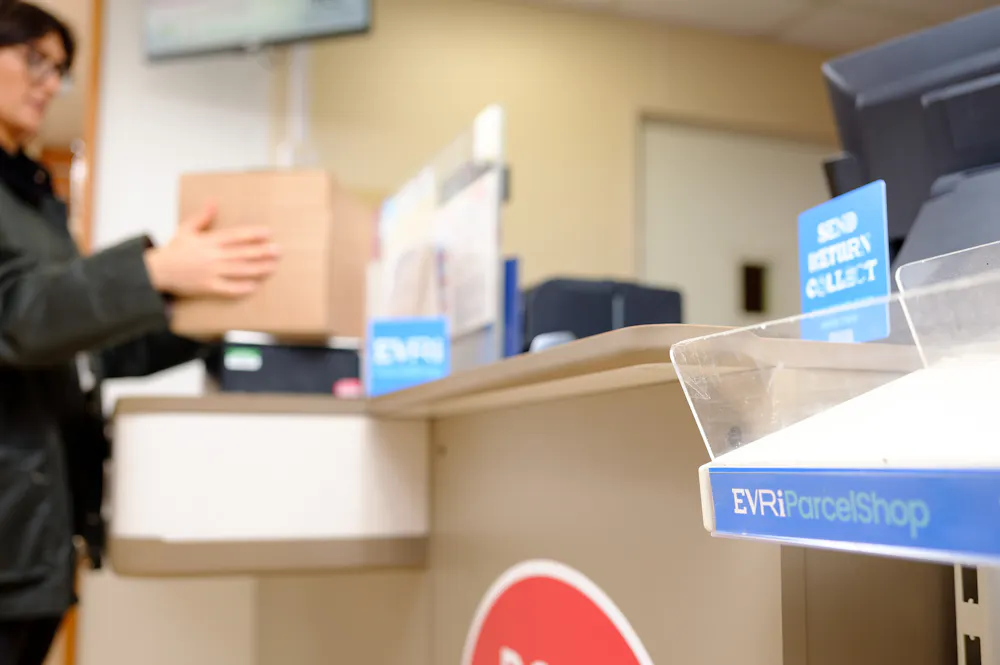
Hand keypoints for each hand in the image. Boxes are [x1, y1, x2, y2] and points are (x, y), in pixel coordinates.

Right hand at [144, 204, 279, 296]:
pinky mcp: (207, 287)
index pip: (235, 236)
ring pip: (239, 270)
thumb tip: (213, 202)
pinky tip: (254, 287)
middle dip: (261, 252)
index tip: (268, 233)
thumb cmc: (174, 251)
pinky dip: (241, 288)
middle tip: (278, 250)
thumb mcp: (186, 230)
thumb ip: (202, 217)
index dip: (252, 234)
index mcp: (209, 241)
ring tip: (273, 267)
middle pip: (241, 253)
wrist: (158, 271)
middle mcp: (212, 256)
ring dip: (258, 269)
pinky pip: (227, 289)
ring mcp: (211, 272)